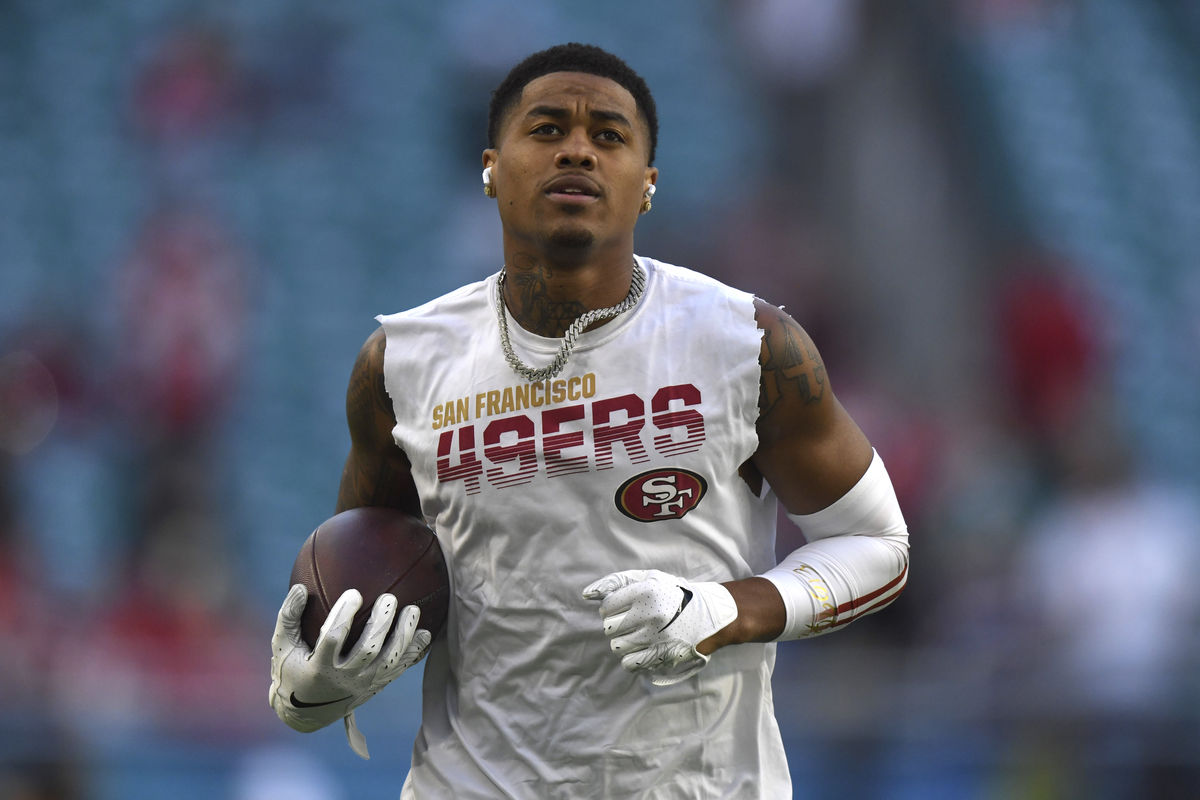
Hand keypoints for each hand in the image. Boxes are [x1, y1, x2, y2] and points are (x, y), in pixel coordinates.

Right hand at [268, 584, 430, 757]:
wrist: (306, 713)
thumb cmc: (291, 670)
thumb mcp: (282, 646)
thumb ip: (288, 617)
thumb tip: (300, 588)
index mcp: (319, 667)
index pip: (334, 638)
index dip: (344, 616)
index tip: (354, 593)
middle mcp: (343, 678)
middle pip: (368, 649)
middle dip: (381, 623)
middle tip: (389, 598)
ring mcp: (362, 684)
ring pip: (389, 660)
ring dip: (404, 635)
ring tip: (413, 609)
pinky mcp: (375, 687)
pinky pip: (398, 670)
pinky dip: (413, 653)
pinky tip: (425, 633)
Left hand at [582, 569, 737, 685]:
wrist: (708, 615)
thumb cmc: (674, 594)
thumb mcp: (649, 578)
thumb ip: (616, 582)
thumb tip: (586, 594)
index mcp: (645, 592)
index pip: (606, 606)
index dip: (611, 608)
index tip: (623, 608)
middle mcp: (649, 614)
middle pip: (609, 628)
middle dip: (617, 625)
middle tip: (632, 622)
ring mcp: (655, 637)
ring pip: (617, 647)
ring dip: (623, 642)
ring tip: (638, 635)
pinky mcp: (661, 656)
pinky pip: (629, 663)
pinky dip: (631, 658)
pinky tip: (642, 648)